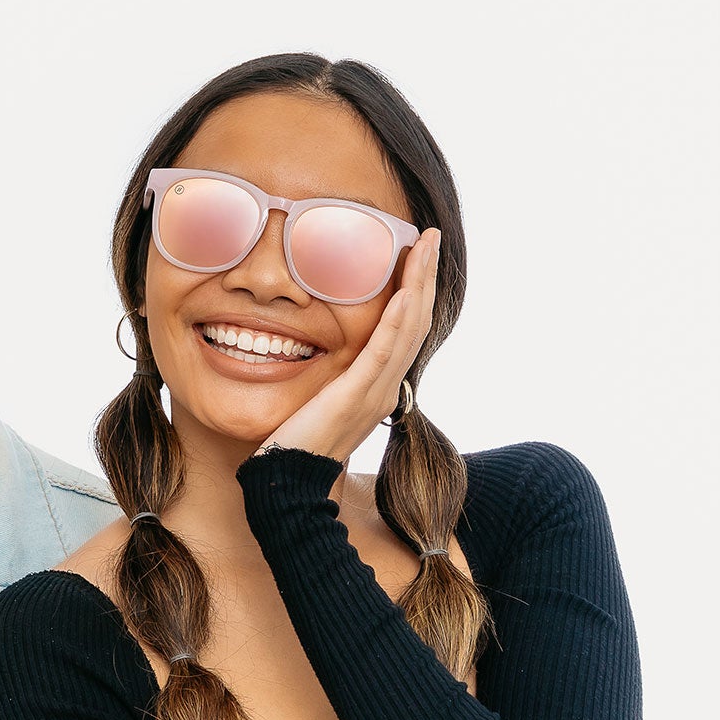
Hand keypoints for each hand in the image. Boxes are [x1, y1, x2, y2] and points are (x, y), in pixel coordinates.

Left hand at [261, 229, 441, 463]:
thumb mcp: (321, 398)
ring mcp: (377, 392)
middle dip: (425, 274)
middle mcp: (387, 386)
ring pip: (408, 328)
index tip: (419, 252)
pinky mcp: (357, 396)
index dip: (416, 288)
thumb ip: (333, 375)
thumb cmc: (296, 442)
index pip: (406, 327)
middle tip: (431, 236)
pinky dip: (396, 321)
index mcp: (379, 384)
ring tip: (425, 247)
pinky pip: (383, 352)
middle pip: (417, 320)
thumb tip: (328, 349)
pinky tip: (403, 293)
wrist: (289, 483)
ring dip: (418, 284)